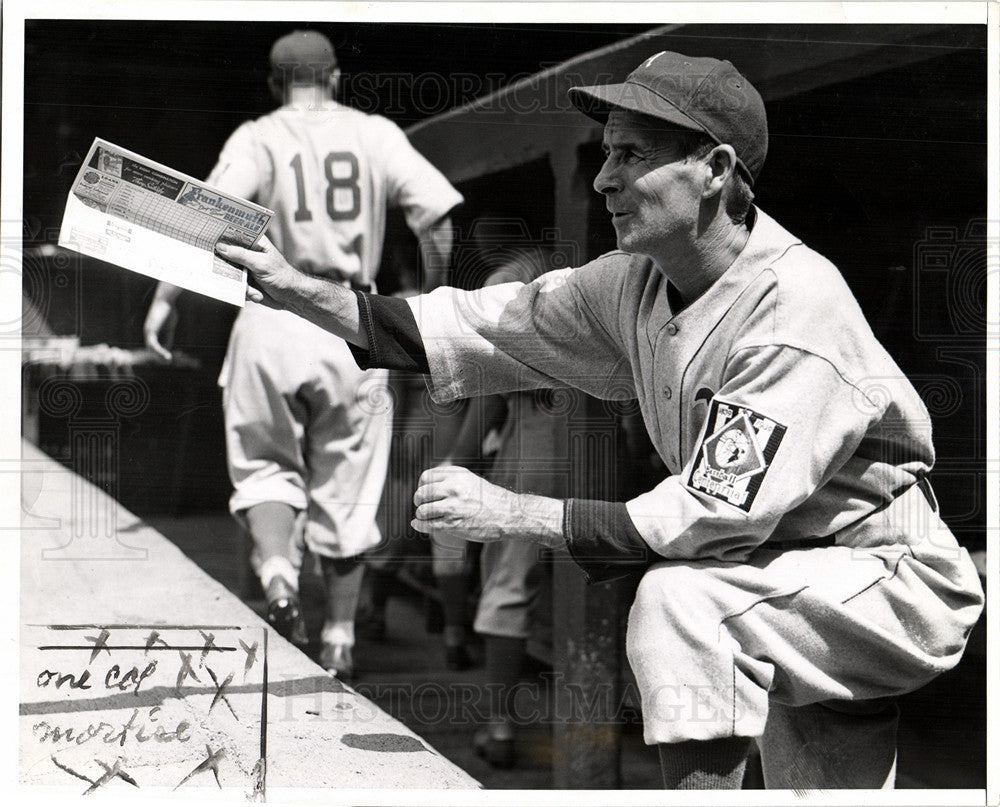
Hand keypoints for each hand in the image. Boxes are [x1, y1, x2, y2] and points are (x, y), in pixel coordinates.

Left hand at [143, 297, 177, 360]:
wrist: (165, 301)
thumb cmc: (168, 311)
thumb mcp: (169, 327)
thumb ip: (168, 337)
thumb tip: (167, 348)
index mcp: (152, 331)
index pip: (154, 346)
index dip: (161, 353)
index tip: (169, 358)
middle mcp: (148, 332)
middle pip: (151, 349)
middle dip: (159, 357)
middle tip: (168, 362)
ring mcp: (148, 332)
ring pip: (151, 349)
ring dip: (160, 356)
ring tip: (168, 361)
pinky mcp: (150, 331)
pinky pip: (154, 345)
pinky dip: (160, 352)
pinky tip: (167, 356)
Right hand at [215, 236, 296, 305]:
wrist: (290, 297)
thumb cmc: (281, 275)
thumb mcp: (261, 264)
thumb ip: (241, 255)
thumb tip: (220, 247)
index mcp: (254, 243)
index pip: (235, 234)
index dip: (222, 234)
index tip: (208, 234)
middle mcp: (247, 254)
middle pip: (226, 254)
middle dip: (224, 263)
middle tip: (223, 269)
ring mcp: (244, 269)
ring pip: (229, 273)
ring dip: (241, 284)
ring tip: (254, 291)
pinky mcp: (244, 282)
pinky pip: (235, 286)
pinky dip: (246, 292)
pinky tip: (258, 295)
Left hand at [411, 465, 563, 547]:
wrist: (508, 514)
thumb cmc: (490, 498)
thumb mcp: (471, 480)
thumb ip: (451, 479)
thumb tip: (427, 484)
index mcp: (457, 475)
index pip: (426, 477)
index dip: (421, 485)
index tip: (425, 492)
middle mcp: (454, 488)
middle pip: (421, 493)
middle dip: (419, 500)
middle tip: (422, 505)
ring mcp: (453, 506)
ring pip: (423, 510)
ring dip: (421, 515)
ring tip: (425, 516)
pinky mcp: (454, 524)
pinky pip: (429, 525)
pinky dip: (420, 526)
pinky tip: (418, 525)